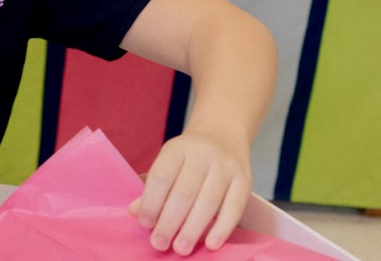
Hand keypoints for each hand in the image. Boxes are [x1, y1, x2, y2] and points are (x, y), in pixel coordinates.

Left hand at [127, 127, 251, 255]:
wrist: (223, 134)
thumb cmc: (190, 156)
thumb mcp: (169, 162)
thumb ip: (153, 187)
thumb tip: (135, 211)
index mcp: (178, 148)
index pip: (162, 176)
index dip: (151, 201)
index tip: (145, 223)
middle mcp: (203, 154)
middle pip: (184, 192)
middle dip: (170, 221)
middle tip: (159, 243)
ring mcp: (226, 166)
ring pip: (208, 201)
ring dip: (193, 229)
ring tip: (181, 248)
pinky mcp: (245, 180)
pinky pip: (234, 208)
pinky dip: (222, 228)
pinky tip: (211, 244)